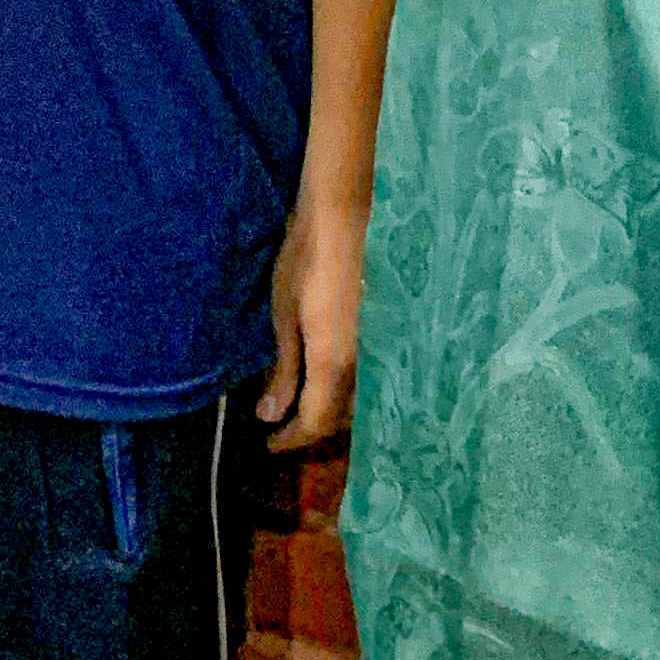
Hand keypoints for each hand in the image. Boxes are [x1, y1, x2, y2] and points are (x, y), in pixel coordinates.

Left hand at [260, 185, 366, 455]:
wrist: (346, 216)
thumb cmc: (306, 261)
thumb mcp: (284, 317)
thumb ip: (283, 370)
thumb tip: (269, 416)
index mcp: (334, 363)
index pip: (315, 423)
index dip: (291, 439)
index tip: (268, 443)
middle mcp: (367, 366)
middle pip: (342, 420)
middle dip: (312, 430)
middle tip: (283, 427)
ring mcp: (384, 351)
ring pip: (362, 403)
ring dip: (333, 413)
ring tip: (303, 408)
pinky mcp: (391, 337)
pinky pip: (374, 381)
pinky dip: (350, 392)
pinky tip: (331, 385)